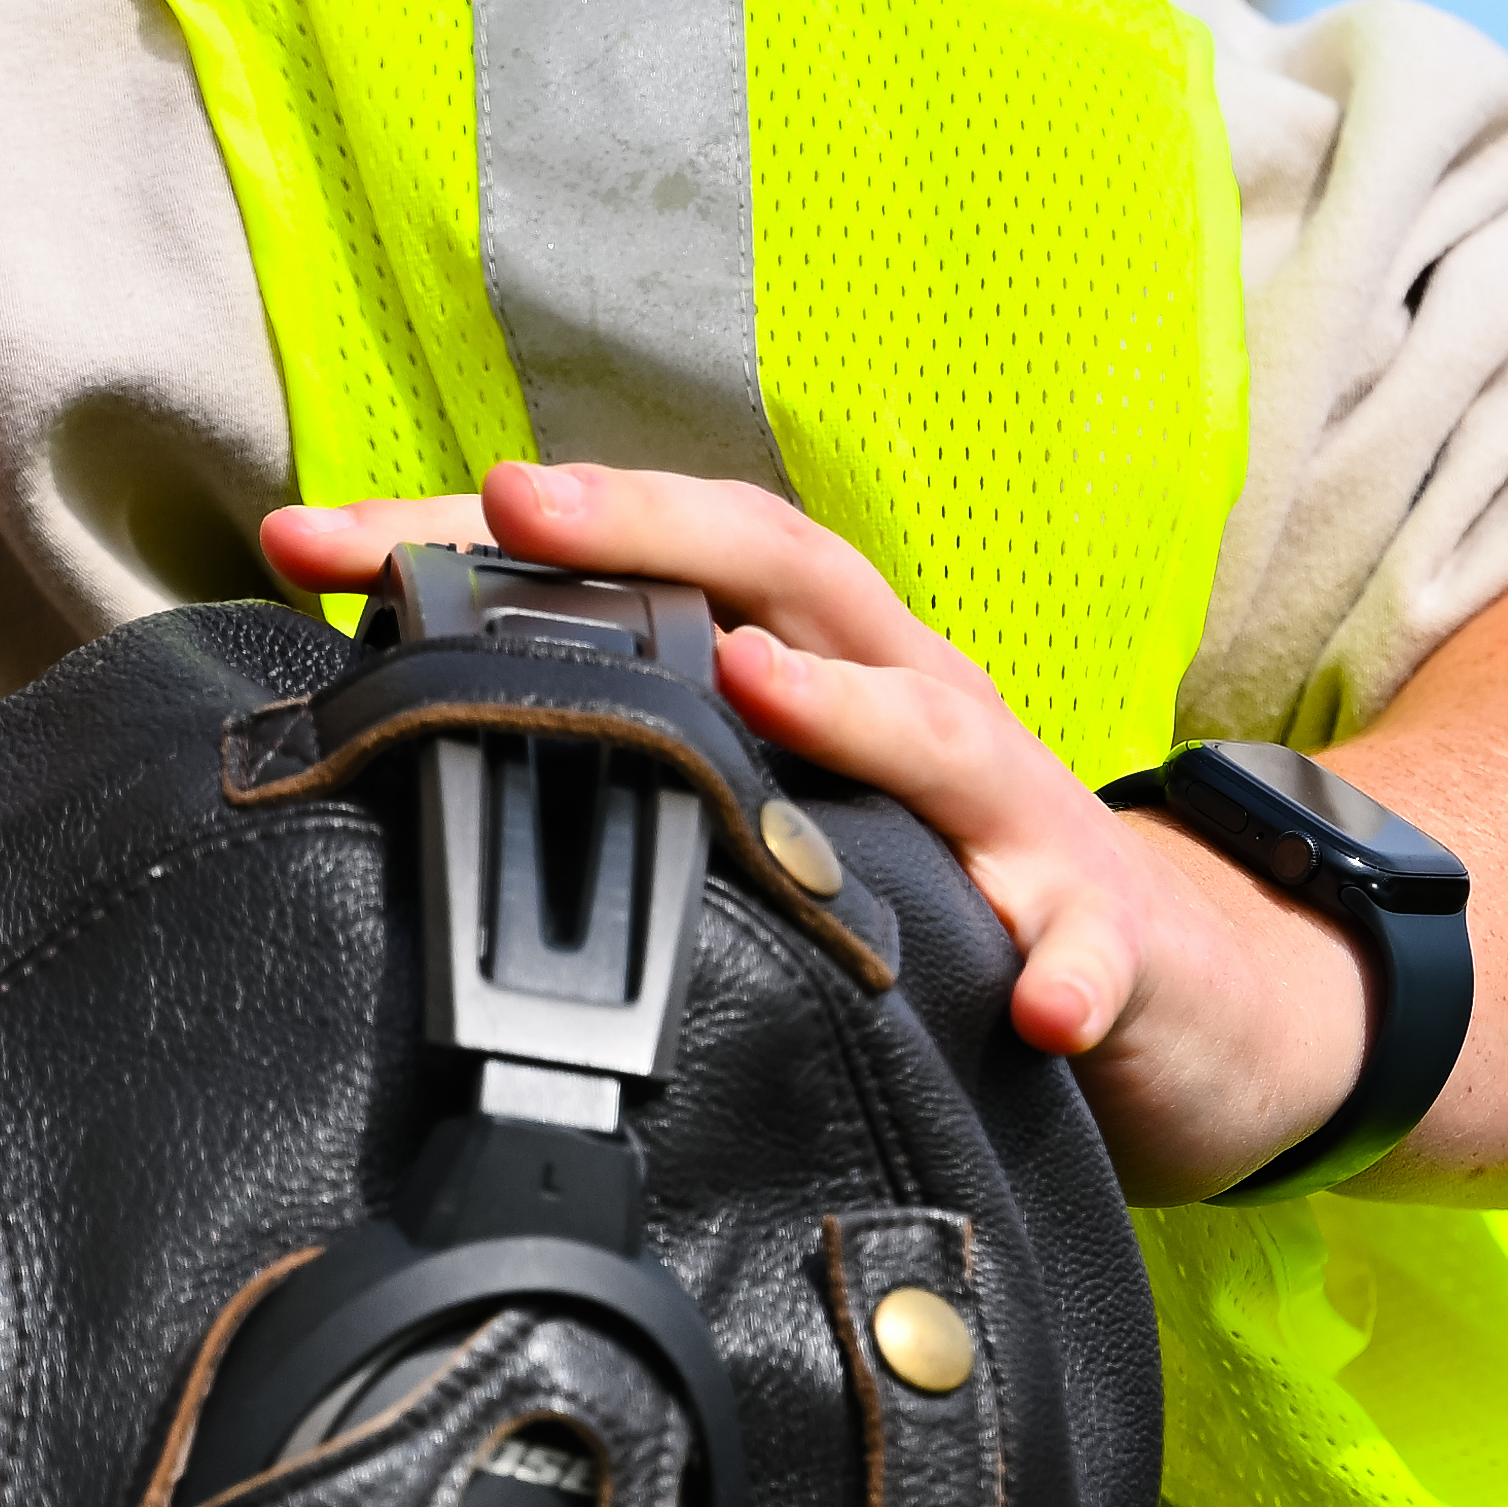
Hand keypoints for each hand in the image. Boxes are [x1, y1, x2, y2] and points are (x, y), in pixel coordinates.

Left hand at [263, 464, 1366, 1198]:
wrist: (1190, 995)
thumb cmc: (938, 895)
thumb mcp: (774, 818)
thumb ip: (635, 778)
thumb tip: (396, 772)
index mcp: (805, 675)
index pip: (640, 567)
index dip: (482, 540)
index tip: (317, 536)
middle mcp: (907, 708)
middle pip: (780, 578)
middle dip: (642, 536)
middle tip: (514, 506)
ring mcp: (1015, 818)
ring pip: (940, 732)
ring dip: (850, 704)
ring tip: (755, 686)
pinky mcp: (1111, 939)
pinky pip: (1094, 948)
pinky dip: (1068, 962)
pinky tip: (1036, 999)